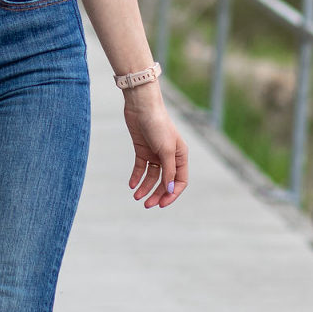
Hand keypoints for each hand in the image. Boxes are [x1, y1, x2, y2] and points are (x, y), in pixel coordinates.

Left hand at [123, 89, 187, 207]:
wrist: (141, 106)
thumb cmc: (158, 125)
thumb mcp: (166, 150)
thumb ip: (168, 170)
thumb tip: (171, 190)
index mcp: (180, 156)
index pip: (180, 181)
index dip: (172, 194)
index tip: (161, 204)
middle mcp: (169, 156)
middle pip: (165, 181)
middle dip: (156, 194)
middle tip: (146, 205)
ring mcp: (155, 153)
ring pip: (152, 176)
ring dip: (145, 187)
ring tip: (136, 196)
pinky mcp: (142, 149)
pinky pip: (141, 168)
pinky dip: (136, 176)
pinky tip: (131, 185)